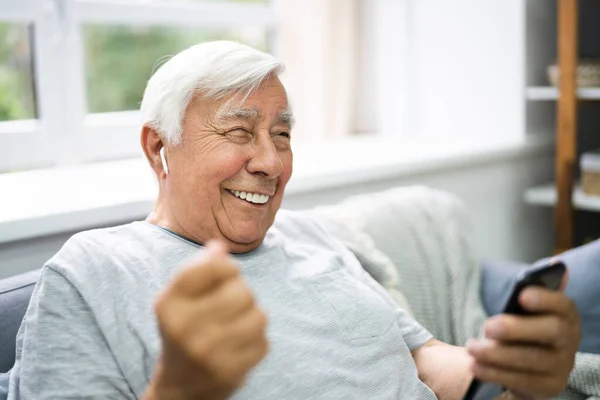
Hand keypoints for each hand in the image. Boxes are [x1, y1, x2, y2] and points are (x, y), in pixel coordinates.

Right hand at [146, 240, 268, 399]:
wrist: (180, 386)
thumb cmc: (185, 329)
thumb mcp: (181, 298)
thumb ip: (200, 269)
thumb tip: (220, 246)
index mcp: (168, 304)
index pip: (212, 267)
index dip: (228, 266)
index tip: (228, 274)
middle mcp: (184, 328)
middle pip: (242, 291)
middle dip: (242, 293)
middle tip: (231, 304)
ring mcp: (207, 353)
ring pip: (259, 316)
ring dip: (253, 317)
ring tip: (237, 324)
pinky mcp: (229, 372)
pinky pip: (263, 342)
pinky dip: (256, 341)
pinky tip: (239, 346)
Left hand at [466, 273, 580, 398]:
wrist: (527, 367)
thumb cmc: (524, 330)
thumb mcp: (527, 311)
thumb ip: (535, 290)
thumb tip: (555, 264)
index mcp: (565, 315)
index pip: (563, 304)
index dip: (545, 299)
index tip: (522, 295)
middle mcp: (569, 340)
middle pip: (551, 332)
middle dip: (516, 328)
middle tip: (487, 326)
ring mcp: (562, 365)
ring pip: (532, 359)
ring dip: (497, 354)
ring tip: (472, 347)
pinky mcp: (549, 386)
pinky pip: (522, 381)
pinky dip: (495, 373)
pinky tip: (476, 366)